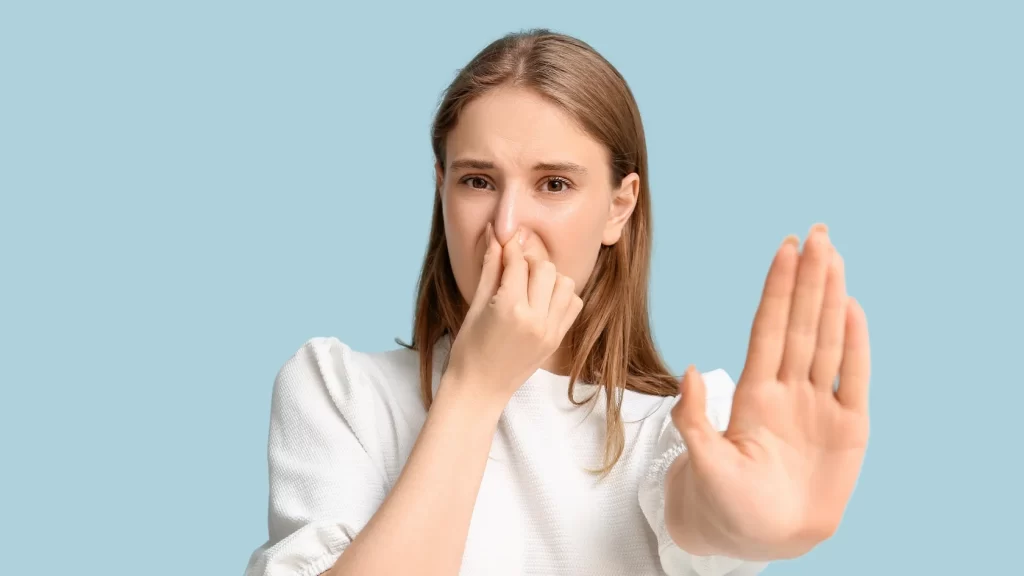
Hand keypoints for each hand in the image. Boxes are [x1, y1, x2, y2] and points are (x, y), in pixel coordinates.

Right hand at [443, 223, 583, 406]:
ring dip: (548, 277)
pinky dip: (561, 295)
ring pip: (564, 282)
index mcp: (509, 309)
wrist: (479, 390)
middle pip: (544, 268)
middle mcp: (535, 319)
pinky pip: (573, 303)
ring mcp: (550, 331)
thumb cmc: (468, 349)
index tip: (504, 240)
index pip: (517, 262)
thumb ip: (489, 267)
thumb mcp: (474, 305)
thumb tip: (495, 233)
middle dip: (528, 261)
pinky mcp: (557, 339)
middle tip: (513, 265)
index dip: (509, 247)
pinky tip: (541, 299)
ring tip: (528, 284)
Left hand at [670, 224, 870, 558]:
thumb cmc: (725, 502)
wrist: (761, 537)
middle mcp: (788, 389)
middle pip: (800, 323)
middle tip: (816, 232)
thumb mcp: (703, 463)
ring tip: (834, 256)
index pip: (768, 328)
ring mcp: (819, 405)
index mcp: (754, 393)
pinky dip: (856, 345)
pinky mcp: (848, 428)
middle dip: (807, 278)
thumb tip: (691, 370)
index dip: (776, 289)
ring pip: (827, 340)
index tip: (784, 249)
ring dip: (832, 298)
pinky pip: (854, 378)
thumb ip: (696, 419)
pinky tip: (853, 308)